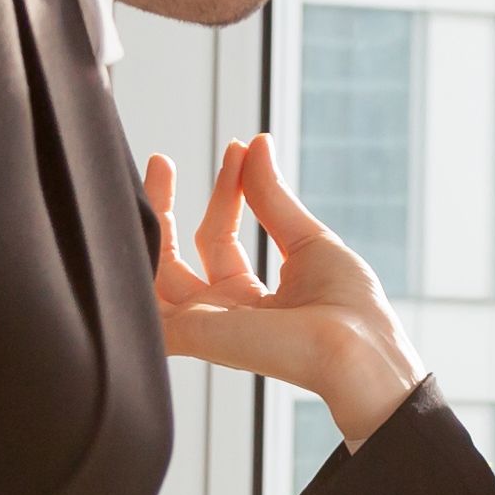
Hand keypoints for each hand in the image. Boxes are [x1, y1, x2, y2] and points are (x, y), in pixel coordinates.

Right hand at [145, 137, 422, 445]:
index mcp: (250, 297)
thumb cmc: (349, 310)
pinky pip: (143, 299)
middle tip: (160, 161)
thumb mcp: (308, 239)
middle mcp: (219, 312)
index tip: (236, 149)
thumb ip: (272, 197)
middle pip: (174, 257)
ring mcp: (202, 324)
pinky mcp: (189, 334)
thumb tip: (257, 146)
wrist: (357, 349)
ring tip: (154, 169)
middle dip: (164, 206)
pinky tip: (136, 215)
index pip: (219, 238)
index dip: (224, 191)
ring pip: (152, 273)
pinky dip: (136, 258)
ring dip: (150, 220)